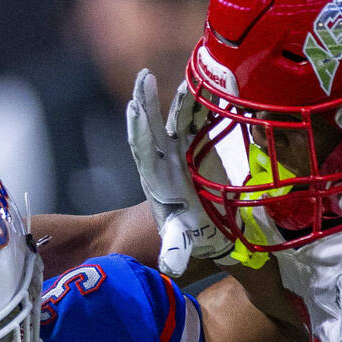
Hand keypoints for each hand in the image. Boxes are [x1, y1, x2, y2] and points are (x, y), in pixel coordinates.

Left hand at [127, 69, 232, 275]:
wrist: (208, 231)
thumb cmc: (192, 237)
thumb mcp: (183, 243)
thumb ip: (176, 250)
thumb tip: (170, 267)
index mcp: (157, 181)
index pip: (143, 152)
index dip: (139, 131)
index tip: (133, 108)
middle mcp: (165, 162)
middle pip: (152, 128)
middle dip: (146, 103)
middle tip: (142, 77)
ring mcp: (181, 152)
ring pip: (175, 119)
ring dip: (175, 97)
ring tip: (179, 73)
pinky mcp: (198, 147)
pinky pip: (198, 120)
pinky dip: (201, 102)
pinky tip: (207, 82)